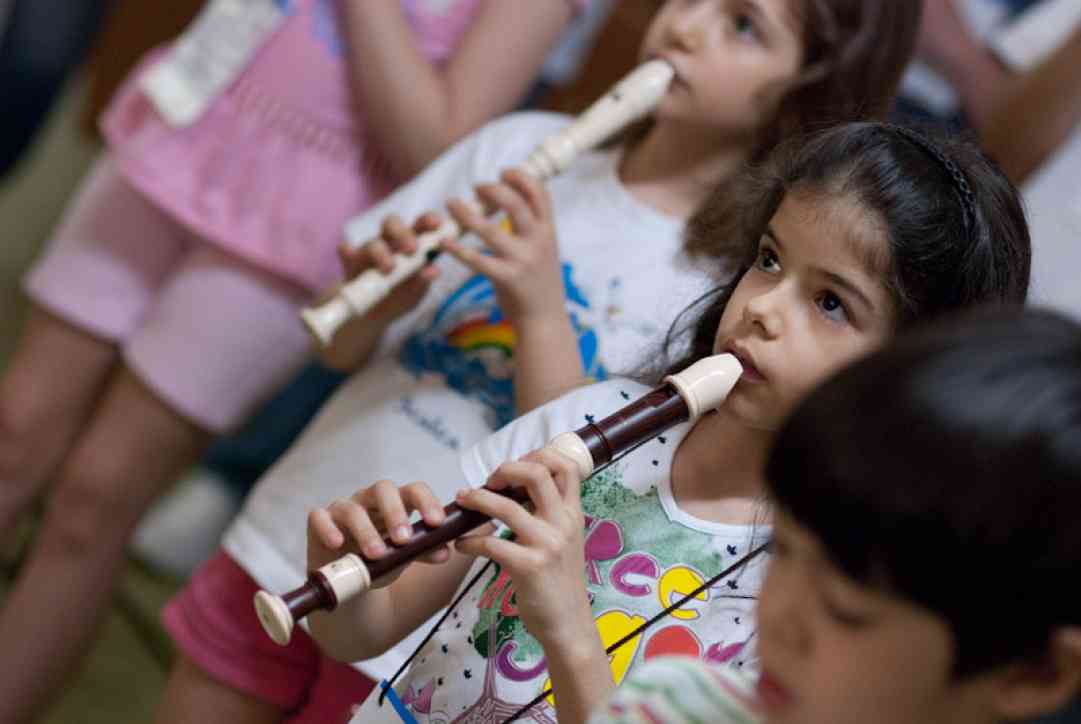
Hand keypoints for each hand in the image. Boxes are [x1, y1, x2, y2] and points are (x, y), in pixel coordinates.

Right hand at [307, 480, 450, 587]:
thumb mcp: (404, 556)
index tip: (437, 523)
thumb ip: (424, 550)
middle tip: (405, 539)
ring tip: (377, 554)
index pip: (413, 490)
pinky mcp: (319, 521)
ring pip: (353, 509)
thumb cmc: (380, 559)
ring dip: (366, 531)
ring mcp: (343, 508)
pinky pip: (319, 517)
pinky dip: (327, 528)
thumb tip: (446, 551)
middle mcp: (370, 500)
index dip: (427, 501)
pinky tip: (337, 543)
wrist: (348, 579)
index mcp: (396, 503)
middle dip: (395, 513)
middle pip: (383, 489)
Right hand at [337, 212, 444, 323]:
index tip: (437, 224)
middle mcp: (388, 243)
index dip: (428, 220)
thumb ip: (423, 280)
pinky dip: (347, 251)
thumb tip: (434, 271)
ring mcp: (368, 252)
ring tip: (390, 268)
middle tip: (412, 250)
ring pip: (372, 242)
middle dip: (402, 233)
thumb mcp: (415, 292)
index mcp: (410, 243)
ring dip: (381, 251)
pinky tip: (349, 253)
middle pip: (392, 224)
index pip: (419, 224)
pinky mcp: (350, 265)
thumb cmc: (401, 296)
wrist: (374, 315)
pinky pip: (345, 252)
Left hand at [443, 169, 565, 324]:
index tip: (503, 172)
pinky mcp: (507, 279)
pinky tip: (444, 241)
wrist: (545, 320)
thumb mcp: (544, 250)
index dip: (521, 177)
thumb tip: (510, 199)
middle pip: (516, 204)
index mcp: (548, 231)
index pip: (540, 193)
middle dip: (493, 190)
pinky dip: (457, 249)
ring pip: (491, 230)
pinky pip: (477, 260)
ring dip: (466, 214)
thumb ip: (531, 227)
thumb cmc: (538, 282)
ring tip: (451, 203)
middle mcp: (539, 242)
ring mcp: (523, 261)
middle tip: (476, 187)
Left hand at [452, 447, 594, 648]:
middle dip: (505, 469)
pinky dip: (469, 542)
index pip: (566, 466)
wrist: (570, 625)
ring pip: (507, 506)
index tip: (515, 467)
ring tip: (462, 501)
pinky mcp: (529, 567)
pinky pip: (491, 545)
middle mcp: (564, 523)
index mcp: (574, 514)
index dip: (538, 455)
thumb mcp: (566, 541)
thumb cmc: (561, 583)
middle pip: (536, 473)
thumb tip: (517, 491)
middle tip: (488, 481)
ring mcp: (547, 544)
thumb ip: (551, 516)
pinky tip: (461, 546)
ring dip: (477, 499)